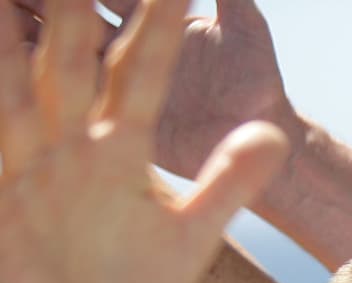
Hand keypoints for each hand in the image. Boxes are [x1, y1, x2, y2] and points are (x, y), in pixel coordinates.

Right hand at [0, 0, 287, 282]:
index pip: (144, 71)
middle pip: (76, 57)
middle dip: (76, 9)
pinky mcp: (2, 187)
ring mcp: (33, 160)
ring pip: (24, 79)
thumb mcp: (192, 234)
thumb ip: (229, 181)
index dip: (158, 25)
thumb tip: (277, 136)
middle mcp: (74, 140)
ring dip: (22, 35)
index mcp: (124, 144)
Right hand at [13, 0, 294, 179]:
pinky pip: (69, 96)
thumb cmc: (258, 81)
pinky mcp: (114, 119)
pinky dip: (38, 75)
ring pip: (56, 47)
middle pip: (67, 10)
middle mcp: (122, 43)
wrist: (267, 142)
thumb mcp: (243, 24)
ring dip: (29, 28)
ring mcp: (113, 80)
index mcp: (148, 16)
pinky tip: (14, 57)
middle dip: (41, 0)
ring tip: (5, 15)